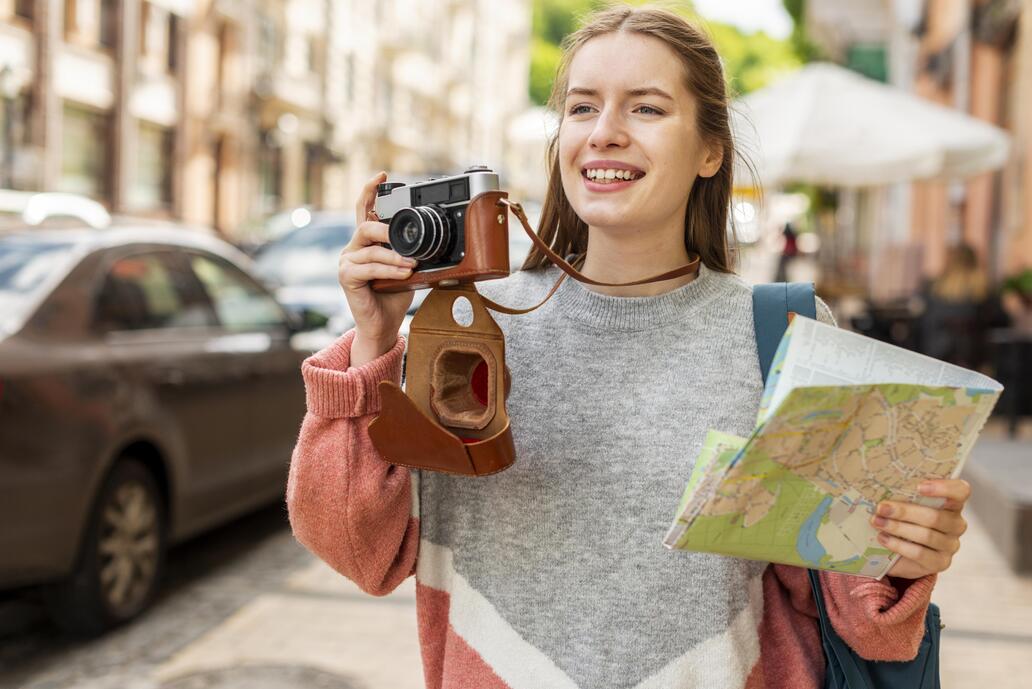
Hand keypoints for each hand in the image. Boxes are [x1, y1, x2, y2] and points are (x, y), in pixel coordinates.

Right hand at [339, 172, 416, 365]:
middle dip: (388, 229)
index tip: (383, 176)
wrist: (383, 325)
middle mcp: (354, 248)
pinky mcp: (346, 277)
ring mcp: (348, 261)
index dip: (371, 191)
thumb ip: (412, 252)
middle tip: (408, 238)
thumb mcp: (408, 268)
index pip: (365, 210)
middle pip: (366, 226)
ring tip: (412, 264)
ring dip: (395, 256)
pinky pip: (369, 267)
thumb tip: (437, 243)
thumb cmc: (394, 296)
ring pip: (371, 249)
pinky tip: (403, 273)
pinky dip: (388, 269)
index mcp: (367, 242)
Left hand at [873, 479, 970, 579]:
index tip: (919, 487)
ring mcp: (951, 545)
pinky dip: (898, 545)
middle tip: (881, 508)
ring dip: (898, 527)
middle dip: (905, 511)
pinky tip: (883, 538)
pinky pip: (920, 553)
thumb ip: (903, 494)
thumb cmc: (905, 519)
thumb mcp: (905, 504)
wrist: (901, 553)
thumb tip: (882, 486)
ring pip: (927, 535)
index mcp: (952, 503)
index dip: (944, 488)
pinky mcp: (940, 563)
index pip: (960, 491)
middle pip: (936, 516)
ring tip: (877, 522)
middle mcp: (956, 524)